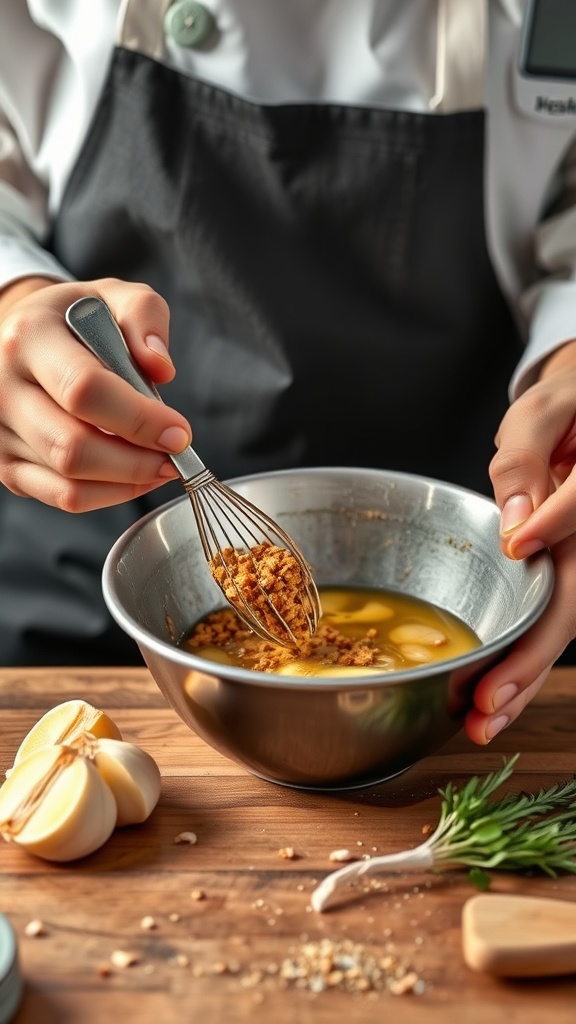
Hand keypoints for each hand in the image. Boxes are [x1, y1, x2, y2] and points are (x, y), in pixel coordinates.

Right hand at [0, 277, 189, 510]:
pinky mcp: (6, 466)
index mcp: (29, 338)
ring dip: (128, 482)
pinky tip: (135, 478)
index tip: (179, 432)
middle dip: (137, 460)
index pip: (84, 390)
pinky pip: (64, 498)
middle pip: (73, 447)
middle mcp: (3, 387)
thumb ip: (145, 318)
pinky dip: (109, 495)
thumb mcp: (114, 297)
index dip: (139, 419)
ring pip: (70, 481)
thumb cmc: (76, 321)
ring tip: (160, 464)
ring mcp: (0, 432)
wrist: (23, 340)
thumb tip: (160, 368)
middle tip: (175, 455)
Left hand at [465, 339, 575, 743]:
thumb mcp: (543, 412)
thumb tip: (519, 517)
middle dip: (530, 654)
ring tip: (483, 721)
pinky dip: (520, 664)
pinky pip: (546, 623)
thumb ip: (528, 453)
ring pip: (561, 626)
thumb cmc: (564, 409)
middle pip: (571, 602)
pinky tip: (491, 699)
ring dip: (522, 678)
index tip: (519, 543)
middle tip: (487, 700)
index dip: (557, 521)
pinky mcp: (563, 576)